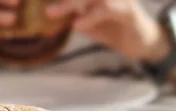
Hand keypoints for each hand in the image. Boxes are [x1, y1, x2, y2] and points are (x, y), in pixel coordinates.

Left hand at [46, 0, 171, 62]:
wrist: (142, 42)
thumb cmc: (113, 28)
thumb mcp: (87, 20)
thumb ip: (71, 14)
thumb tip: (47, 13)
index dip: (62, 0)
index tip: (34, 1)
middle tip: (42, 7)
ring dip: (69, 3)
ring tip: (50, 13)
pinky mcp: (128, 11)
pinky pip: (106, 10)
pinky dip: (89, 17)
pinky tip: (76, 25)